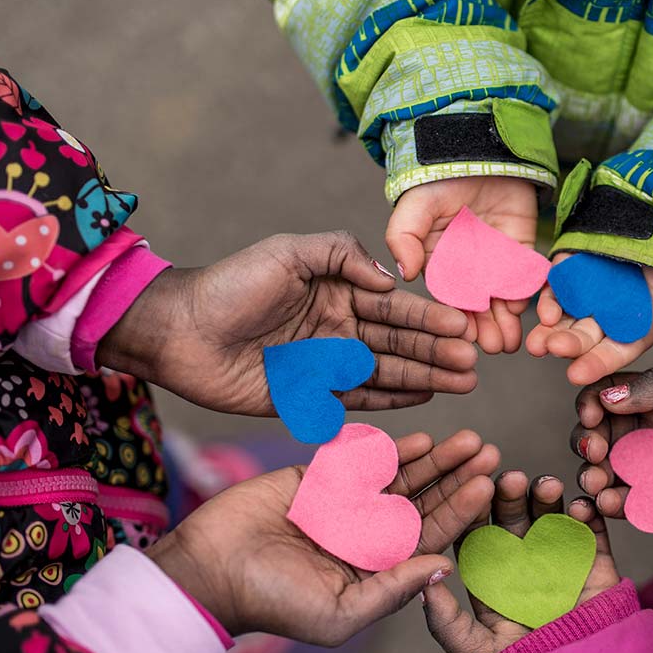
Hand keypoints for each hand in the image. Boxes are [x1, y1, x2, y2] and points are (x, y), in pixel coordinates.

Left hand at [99, 232, 478, 415]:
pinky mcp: (312, 397)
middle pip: (399, 342)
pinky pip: (360, 400)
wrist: (180, 332)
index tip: (462, 326)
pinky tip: (424, 398)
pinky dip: (392, 399)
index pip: (394, 305)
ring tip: (463, 382)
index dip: (429, 316)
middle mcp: (339, 327)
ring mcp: (328, 365)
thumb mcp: (288, 252)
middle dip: (438, 351)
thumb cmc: (230, 285)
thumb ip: (341, 255)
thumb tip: (390, 278)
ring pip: (387, 372)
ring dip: (426, 376)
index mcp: (338, 290)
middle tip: (473, 363)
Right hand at [147, 430, 498, 642]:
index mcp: (379, 568)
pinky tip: (417, 438)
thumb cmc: (273, 603)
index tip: (489, 485)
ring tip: (467, 439)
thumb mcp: (341, 612)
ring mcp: (344, 505)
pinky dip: (386, 449)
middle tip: (489, 451)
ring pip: (399, 477)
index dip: (461, 510)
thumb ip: (394, 589)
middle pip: (423, 500)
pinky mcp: (316, 479)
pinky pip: (359, 460)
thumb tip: (446, 566)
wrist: (207, 571)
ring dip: (432, 458)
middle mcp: (368, 535)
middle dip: (456, 477)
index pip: (431, 535)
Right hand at [387, 176, 539, 354]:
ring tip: (511, 342)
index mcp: (441, 267)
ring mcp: (497, 263)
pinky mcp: (523, 251)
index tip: (462, 339)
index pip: (449, 301)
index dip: (456, 321)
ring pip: (504, 300)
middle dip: (486, 329)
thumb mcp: (414, 207)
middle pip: (479, 308)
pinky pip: (528, 277)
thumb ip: (404, 236)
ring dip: (508, 322)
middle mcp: (470, 272)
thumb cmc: (439, 180)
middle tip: (493, 349)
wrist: (478, 152)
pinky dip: (529, 294)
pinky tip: (528, 310)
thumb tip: (404, 273)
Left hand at [421, 473, 619, 652]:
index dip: (475, 512)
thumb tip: (425, 584)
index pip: (478, 536)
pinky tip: (579, 507)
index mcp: (491, 578)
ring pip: (549, 517)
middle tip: (509, 478)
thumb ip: (447, 622)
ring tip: (546, 485)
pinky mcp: (595, 563)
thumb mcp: (477, 652)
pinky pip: (590, 533)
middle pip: (512, 519)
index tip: (470, 491)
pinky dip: (586, 515)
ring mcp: (560, 560)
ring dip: (546, 496)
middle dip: (510, 495)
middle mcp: (523, 563)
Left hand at [526, 255, 652, 385]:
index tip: (576, 374)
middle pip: (583, 335)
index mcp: (634, 330)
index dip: (595, 364)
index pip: (612, 351)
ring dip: (549, 328)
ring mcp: (588, 293)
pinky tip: (544, 307)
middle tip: (549, 350)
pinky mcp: (574, 268)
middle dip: (566, 345)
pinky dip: (550, 295)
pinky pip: (558, 283)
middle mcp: (608, 317)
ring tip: (536, 340)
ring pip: (565, 315)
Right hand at [572, 369, 652, 517]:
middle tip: (595, 450)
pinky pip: (622, 503)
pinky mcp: (650, 498)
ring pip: (600, 472)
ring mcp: (639, 468)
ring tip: (597, 481)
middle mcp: (633, 434)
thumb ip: (651, 389)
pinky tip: (609, 502)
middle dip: (585, 443)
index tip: (591, 415)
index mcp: (639, 402)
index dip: (589, 406)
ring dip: (591, 476)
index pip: (600, 399)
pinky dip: (610, 504)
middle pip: (592, 437)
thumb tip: (608, 397)